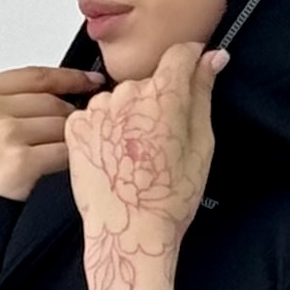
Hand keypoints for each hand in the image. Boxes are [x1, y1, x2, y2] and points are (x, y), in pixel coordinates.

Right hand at [0, 64, 95, 202]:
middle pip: (51, 100)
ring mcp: (3, 132)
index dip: (69, 77)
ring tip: (64, 153)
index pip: (34, 75)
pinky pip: (64, 151)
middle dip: (69, 116)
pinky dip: (71, 159)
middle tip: (78, 130)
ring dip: (70, 140)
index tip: (90, 80)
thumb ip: (6, 101)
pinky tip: (67, 165)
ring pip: (61, 125)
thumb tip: (57, 92)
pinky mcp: (19, 160)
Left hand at [67, 42, 224, 289]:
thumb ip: (203, 93)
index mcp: (164, 95)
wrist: (127, 235)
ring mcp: (97, 109)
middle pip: (149, 80)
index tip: (194, 70)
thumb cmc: (169, 199)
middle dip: (160, 100)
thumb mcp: (201, 145)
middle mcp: (127, 94)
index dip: (190, 60)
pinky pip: (97, 114)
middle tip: (165, 140)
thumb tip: (213, 57)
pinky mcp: (76, 127)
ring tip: (137, 154)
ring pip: (122, 97)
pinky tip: (116, 156)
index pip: (179, 54)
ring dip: (131, 114)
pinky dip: (107, 128)